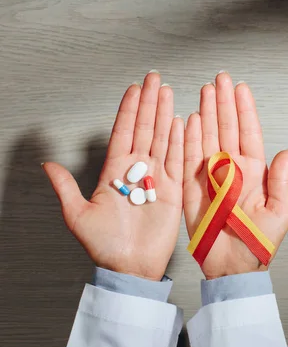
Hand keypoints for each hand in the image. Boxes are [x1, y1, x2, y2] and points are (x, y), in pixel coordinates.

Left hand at [43, 72, 183, 280]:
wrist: (130, 267)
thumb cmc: (104, 246)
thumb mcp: (77, 215)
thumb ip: (65, 187)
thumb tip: (48, 164)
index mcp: (114, 172)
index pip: (123, 133)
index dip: (129, 110)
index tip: (134, 89)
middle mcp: (137, 171)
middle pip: (145, 129)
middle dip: (149, 103)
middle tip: (154, 80)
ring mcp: (157, 179)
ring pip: (162, 139)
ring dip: (164, 115)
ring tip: (167, 93)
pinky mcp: (173, 190)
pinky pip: (177, 160)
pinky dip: (180, 141)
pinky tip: (182, 122)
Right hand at [183, 72, 287, 279]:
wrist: (233, 267)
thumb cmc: (258, 244)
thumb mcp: (279, 213)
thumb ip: (281, 181)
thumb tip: (285, 152)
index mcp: (254, 173)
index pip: (249, 133)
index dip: (245, 110)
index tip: (240, 88)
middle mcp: (232, 169)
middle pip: (227, 128)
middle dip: (223, 102)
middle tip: (219, 79)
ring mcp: (211, 176)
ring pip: (208, 137)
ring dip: (207, 113)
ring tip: (205, 91)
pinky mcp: (193, 187)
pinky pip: (189, 158)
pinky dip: (188, 138)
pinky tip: (189, 119)